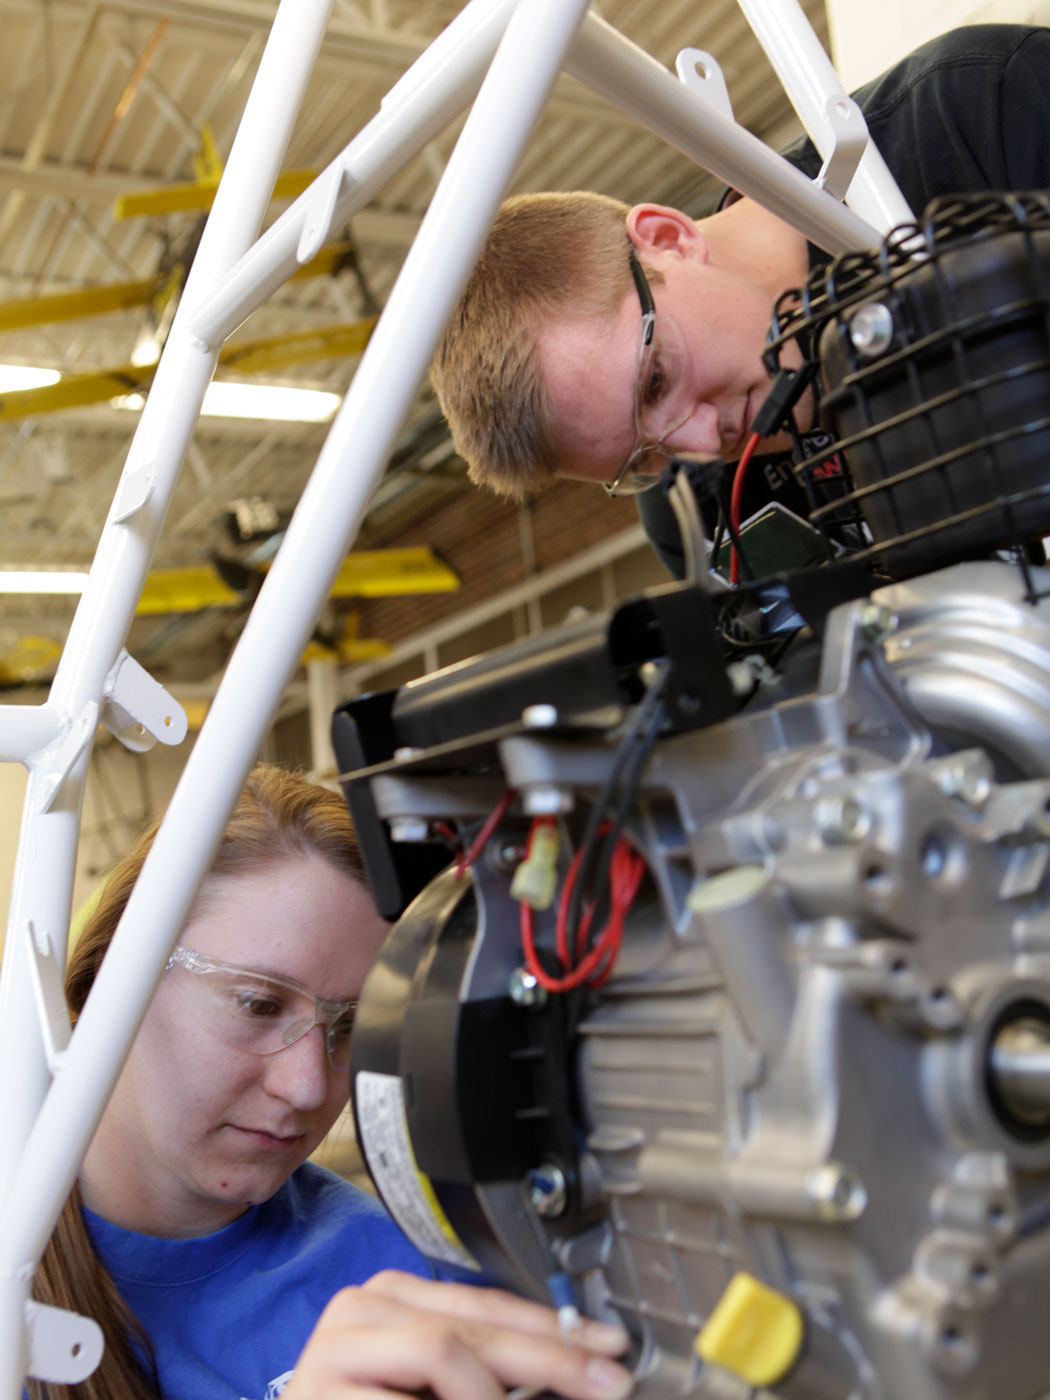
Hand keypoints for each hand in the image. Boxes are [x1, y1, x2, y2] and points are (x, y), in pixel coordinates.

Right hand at [281, 1269, 633, 1399]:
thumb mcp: (435, 1388)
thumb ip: (484, 1370)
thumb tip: (570, 1368)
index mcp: (392, 1298)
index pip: (486, 1304)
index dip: (554, 1328)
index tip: (608, 1349)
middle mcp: (360, 1309)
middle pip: (474, 1325)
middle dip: (551, 1357)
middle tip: (606, 1382)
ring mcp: (334, 1349)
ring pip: (444, 1351)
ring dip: (495, 1395)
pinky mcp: (318, 1392)